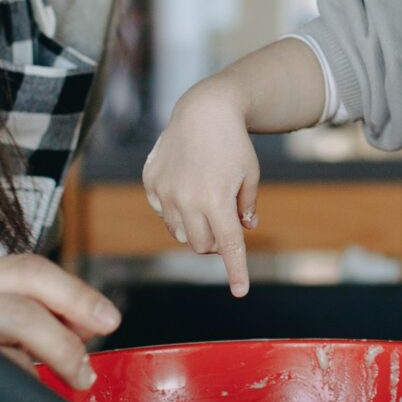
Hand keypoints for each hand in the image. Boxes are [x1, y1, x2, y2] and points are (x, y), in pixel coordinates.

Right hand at [0, 254, 118, 401]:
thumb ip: (10, 319)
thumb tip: (82, 325)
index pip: (27, 269)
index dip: (76, 293)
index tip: (108, 320)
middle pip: (25, 310)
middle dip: (68, 344)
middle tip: (84, 373)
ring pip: (10, 358)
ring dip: (45, 384)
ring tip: (55, 400)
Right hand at [140, 81, 261, 294]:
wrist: (204, 110)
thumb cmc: (233, 143)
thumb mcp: (250, 175)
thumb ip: (246, 206)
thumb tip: (244, 230)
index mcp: (217, 201)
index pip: (228, 246)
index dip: (236, 270)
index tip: (241, 291)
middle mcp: (187, 200)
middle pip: (200, 245)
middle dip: (214, 242)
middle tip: (225, 224)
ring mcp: (165, 192)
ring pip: (179, 232)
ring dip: (194, 226)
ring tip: (205, 200)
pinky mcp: (151, 182)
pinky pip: (162, 212)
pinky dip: (175, 210)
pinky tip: (186, 186)